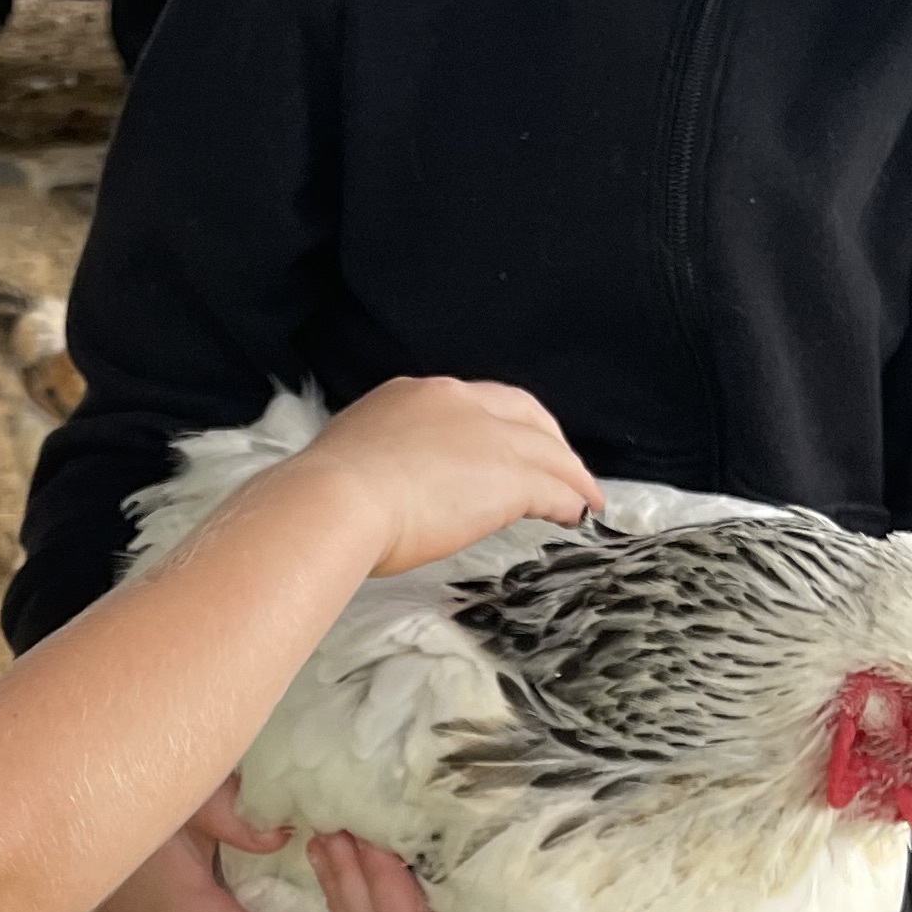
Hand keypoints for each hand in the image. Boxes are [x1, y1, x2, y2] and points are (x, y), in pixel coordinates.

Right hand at [288, 376, 601, 575]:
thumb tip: (387, 482)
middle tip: (561, 468)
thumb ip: (384, 459)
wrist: (335, 501)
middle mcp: (456, 402)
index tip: (510, 446)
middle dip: (548, 439)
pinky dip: (570, 499)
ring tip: (583, 498)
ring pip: (547, 450)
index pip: (476, 403)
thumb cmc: (327, 496)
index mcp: (415, 396)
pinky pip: (554, 486)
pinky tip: (576, 515)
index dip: (503, 424)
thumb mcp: (356, 457)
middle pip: (524, 413)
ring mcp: (486, 435)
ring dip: (570, 475)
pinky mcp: (508, 474)